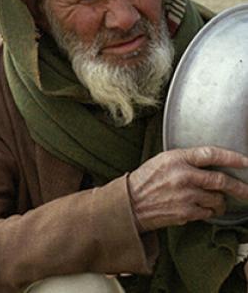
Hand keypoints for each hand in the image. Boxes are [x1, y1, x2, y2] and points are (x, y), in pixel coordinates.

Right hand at [128, 146, 247, 232]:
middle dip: (239, 187)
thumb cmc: (145, 181)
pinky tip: (198, 208)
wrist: (130, 204)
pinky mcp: (186, 212)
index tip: (246, 161)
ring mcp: (185, 196)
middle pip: (221, 181)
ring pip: (217, 199)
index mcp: (176, 159)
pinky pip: (208, 212)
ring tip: (212, 201)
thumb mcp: (162, 161)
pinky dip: (208, 211)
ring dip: (219, 201)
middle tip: (247, 191)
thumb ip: (185, 160)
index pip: (211, 155)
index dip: (232, 158)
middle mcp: (182, 176)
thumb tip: (212, 164)